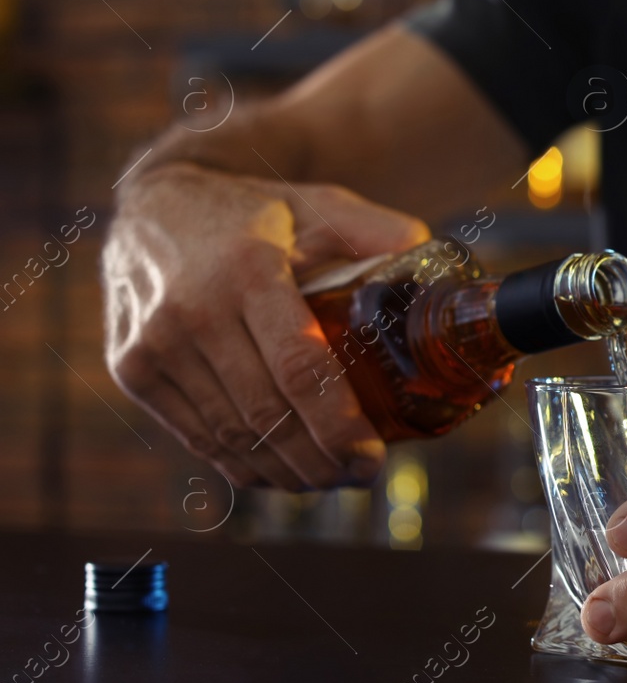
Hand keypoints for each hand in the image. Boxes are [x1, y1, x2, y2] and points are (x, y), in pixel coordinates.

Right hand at [102, 162, 429, 489]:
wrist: (153, 204)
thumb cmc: (254, 211)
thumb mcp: (320, 203)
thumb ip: (381, 236)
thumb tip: (437, 286)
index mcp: (248, 269)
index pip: (300, 368)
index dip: (338, 424)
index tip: (372, 456)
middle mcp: (193, 310)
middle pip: (267, 414)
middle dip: (321, 459)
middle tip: (362, 474)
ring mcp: (154, 345)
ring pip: (231, 435)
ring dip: (286, 471)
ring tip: (330, 478)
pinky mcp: (132, 369)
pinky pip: (196, 438)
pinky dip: (243, 465)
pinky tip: (282, 471)